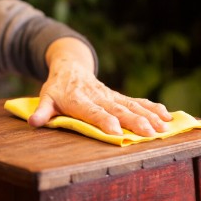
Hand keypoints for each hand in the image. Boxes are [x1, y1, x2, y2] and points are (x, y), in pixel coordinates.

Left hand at [28, 39, 171, 136]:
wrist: (70, 67)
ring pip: (132, 105)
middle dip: (135, 121)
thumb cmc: (56, 88)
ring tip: (164, 127)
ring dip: (149, 116)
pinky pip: (137, 101)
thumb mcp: (45, 98)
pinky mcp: (119, 96)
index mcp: (79, 99)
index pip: (93, 111)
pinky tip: (167, 116)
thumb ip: (43, 111)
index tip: (117, 132)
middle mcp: (98, 97)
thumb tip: (33, 122)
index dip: (104, 121)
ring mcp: (111, 96)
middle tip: (149, 133)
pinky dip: (152, 108)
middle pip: (118, 109)